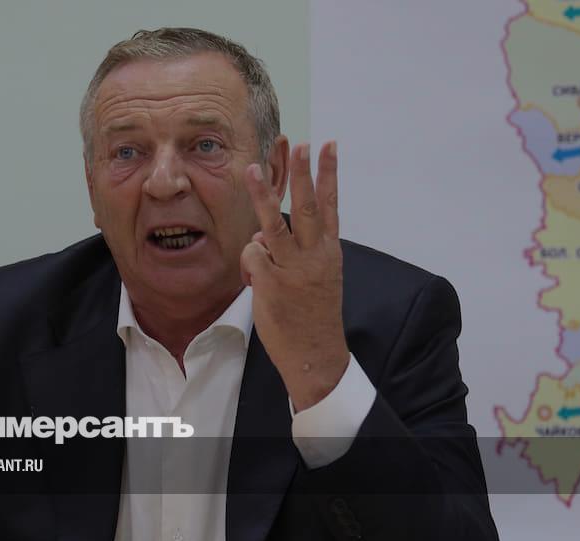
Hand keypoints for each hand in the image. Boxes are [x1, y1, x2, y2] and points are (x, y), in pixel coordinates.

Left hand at [241, 141, 349, 411]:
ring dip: (262, 196)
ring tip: (252, 169)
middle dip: (302, 174)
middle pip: (306, 207)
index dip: (329, 175)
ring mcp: (293, 269)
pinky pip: (252, 257)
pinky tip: (253, 281)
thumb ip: (300, 251)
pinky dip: (248, 264)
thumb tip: (266, 236)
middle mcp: (314, 256)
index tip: (329, 146)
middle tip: (300, 146)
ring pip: (273, 225)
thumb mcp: (320, 277)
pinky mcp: (273, 284)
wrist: (316, 355)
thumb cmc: (314, 315)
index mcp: (329, 252)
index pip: (330, 206)